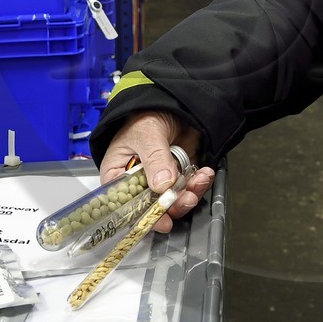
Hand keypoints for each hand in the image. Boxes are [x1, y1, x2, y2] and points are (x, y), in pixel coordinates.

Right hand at [99, 111, 212, 233]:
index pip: (124, 204)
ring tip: (198, 183)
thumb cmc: (146, 115)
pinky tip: (204, 174)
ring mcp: (160, 180)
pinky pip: (189, 188)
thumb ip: (154, 159)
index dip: (141, 215)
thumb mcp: (147, 134)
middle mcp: (138, 183)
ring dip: (188, 196)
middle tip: (185, 199)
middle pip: (151, 207)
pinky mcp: (179, 175)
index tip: (159, 219)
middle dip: (171, 206)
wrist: (173, 102)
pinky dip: (199, 184)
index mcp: (118, 174)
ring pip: (173, 200)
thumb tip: (162, 185)